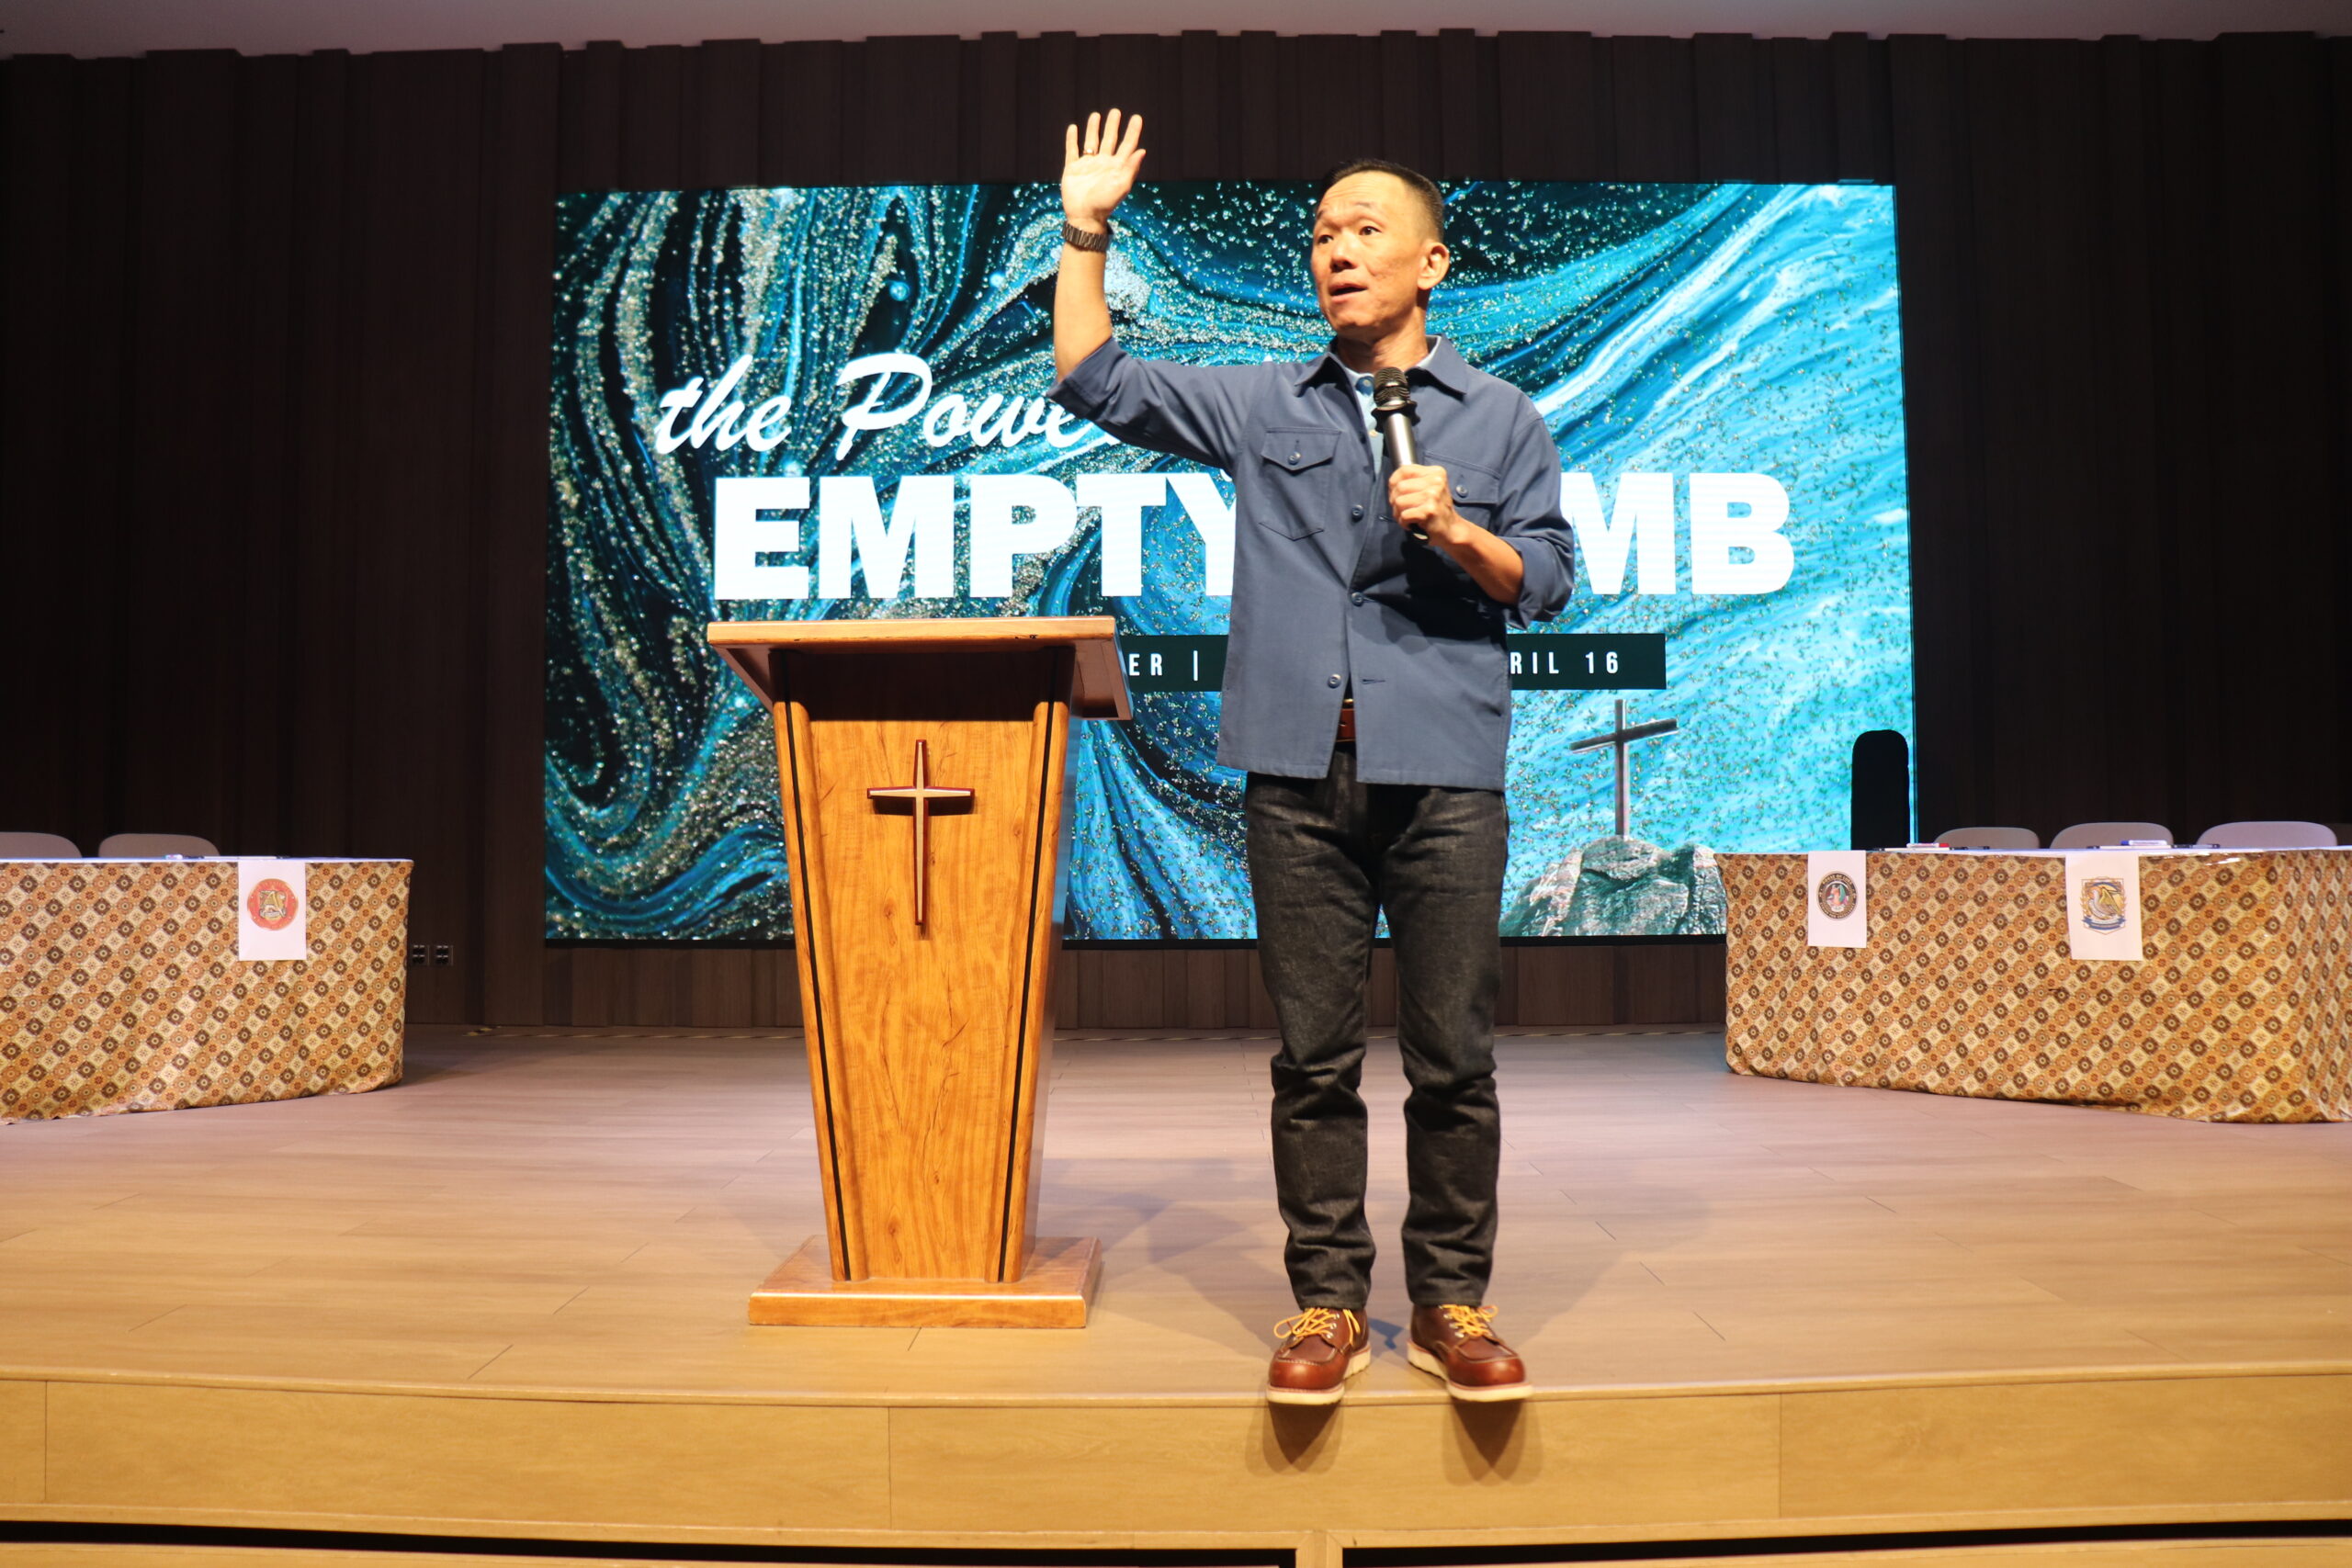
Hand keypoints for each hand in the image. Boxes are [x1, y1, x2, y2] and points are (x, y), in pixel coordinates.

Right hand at [1062, 109, 1144, 229]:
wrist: (1084, 217)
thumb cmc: (1105, 204)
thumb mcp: (1121, 185)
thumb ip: (1131, 168)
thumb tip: (1142, 150)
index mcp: (1117, 167)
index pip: (1127, 145)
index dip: (1132, 132)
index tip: (1137, 118)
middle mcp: (1103, 164)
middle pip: (1109, 140)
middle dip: (1112, 126)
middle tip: (1116, 112)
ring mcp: (1087, 165)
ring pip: (1091, 142)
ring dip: (1093, 129)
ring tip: (1096, 115)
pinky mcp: (1072, 169)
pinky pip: (1072, 150)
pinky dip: (1072, 139)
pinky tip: (1073, 128)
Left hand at [1389, 463, 1467, 544]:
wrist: (1451, 529)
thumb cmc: (1435, 509)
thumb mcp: (1429, 488)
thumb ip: (1413, 481)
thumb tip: (1392, 483)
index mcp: (1436, 472)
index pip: (1404, 470)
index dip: (1394, 483)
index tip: (1397, 493)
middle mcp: (1437, 482)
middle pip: (1399, 487)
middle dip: (1395, 501)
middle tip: (1403, 509)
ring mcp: (1434, 496)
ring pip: (1399, 501)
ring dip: (1398, 513)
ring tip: (1408, 517)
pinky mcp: (1429, 511)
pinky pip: (1404, 515)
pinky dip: (1404, 522)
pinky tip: (1412, 524)